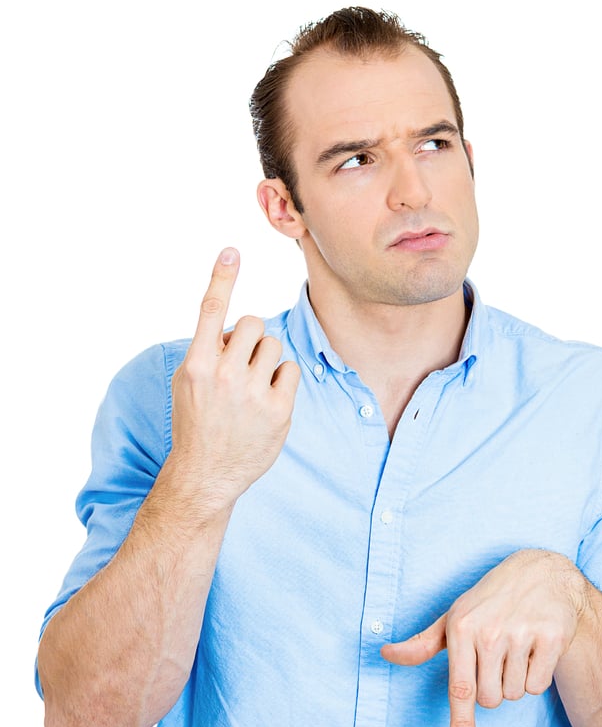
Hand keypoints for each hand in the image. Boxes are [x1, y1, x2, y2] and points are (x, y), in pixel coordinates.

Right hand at [168, 247, 299, 506]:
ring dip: (265, 358)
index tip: (231, 251)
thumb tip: (239, 328)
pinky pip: (290, 369)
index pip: (211, 312)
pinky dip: (281, 379)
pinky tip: (266, 400)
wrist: (205, 474)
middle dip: (251, 336)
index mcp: (195, 365)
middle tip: (241, 362)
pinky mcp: (278, 409)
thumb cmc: (197, 422)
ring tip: (251, 385)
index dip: (221, 278)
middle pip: (255, 324)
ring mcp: (252, 393)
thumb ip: (209, 350)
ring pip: (274, 344)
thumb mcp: (187, 383)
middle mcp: (223, 375)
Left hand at [381, 549, 587, 726]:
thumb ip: (423, 643)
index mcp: (462, 627)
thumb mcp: (455, 615)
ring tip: (518, 645)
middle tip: (498, 655)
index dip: (461, 720)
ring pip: (515, 694)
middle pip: (490, 699)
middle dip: (493, 686)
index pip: (460, 686)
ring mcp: (522, 634)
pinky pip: (538, 685)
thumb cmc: (490, 599)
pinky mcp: (551, 638)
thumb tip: (386, 653)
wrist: (541, 572)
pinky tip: (536, 646)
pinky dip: (537, 674)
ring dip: (516, 679)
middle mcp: (491, 632)